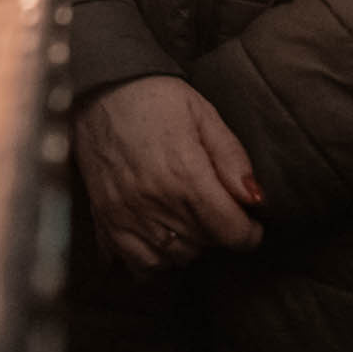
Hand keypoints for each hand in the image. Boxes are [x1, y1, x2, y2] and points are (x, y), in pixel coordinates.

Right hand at [74, 75, 265, 271]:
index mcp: (185, 174)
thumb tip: (256, 200)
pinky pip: (139, 262)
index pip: (231, 231)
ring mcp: (127, 214)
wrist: (97, 89)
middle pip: (206, 244)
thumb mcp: (203, 114)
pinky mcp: (106, 218)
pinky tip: (162, 236)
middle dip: (219, 231)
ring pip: (176, 257)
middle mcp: (156, 201)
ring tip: (189, 218)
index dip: (249, 232)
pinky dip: (156, 258)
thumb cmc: (154, 97)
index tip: (250, 224)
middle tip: (216, 208)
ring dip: (190, 244)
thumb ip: (232, 158)